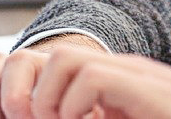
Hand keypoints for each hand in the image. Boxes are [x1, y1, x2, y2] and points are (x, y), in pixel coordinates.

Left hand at [0, 45, 170, 118]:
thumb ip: (102, 117)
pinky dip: (73, 103)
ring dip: (50, 97)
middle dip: (34, 95)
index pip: (58, 71)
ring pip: (64, 59)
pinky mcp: (142, 85)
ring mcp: (132, 76)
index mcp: (114, 88)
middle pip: (56, 57)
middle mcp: (120, 75)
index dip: (34, 99)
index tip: (29, 118)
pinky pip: (88, 75)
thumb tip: (65, 117)